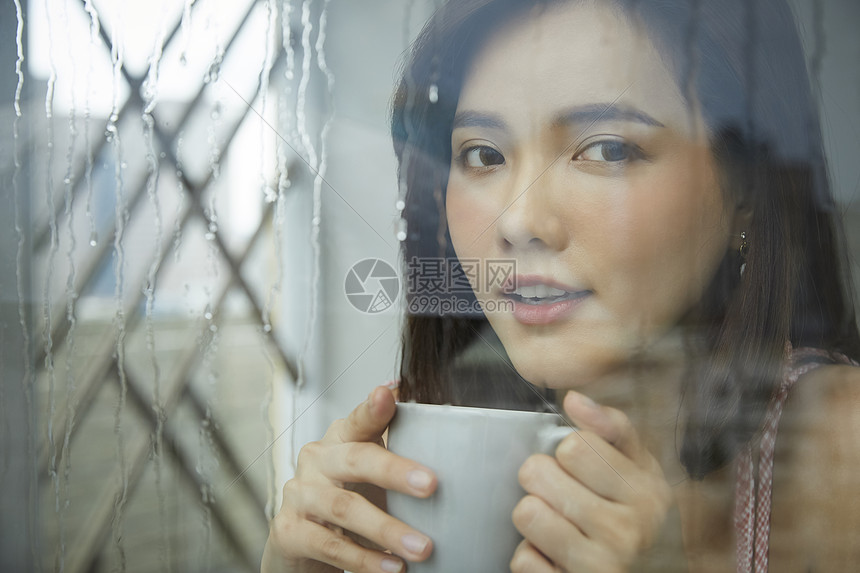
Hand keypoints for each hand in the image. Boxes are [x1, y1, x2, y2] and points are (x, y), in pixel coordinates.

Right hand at [261, 386, 436, 572]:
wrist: (302, 544)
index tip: (388, 396)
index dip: (372, 408)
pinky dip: (364, 559)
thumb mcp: (369, 472)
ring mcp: (299, 495)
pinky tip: (392, 567)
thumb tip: (439, 420)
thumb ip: (395, 446)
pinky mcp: (289, 531)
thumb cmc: (346, 498)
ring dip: (387, 529)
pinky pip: (330, 545)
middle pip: (355, 459)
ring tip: (422, 547)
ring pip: (344, 508)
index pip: (357, 419)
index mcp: (339, 439)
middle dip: (394, 471)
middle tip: (431, 485)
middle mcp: (316, 460)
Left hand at [510, 391, 673, 572]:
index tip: (582, 469)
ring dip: (535, 518)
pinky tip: (556, 557)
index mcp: (646, 492)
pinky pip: (523, 559)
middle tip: (564, 495)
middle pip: (539, 474)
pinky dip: (533, 558)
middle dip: (543, 481)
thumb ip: (612, 429)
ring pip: (526, 513)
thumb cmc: (639, 518)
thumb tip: (573, 398)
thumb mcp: (641, 470)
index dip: (568, 453)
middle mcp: (628, 530)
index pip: (573, 446)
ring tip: (560, 524)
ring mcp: (602, 565)